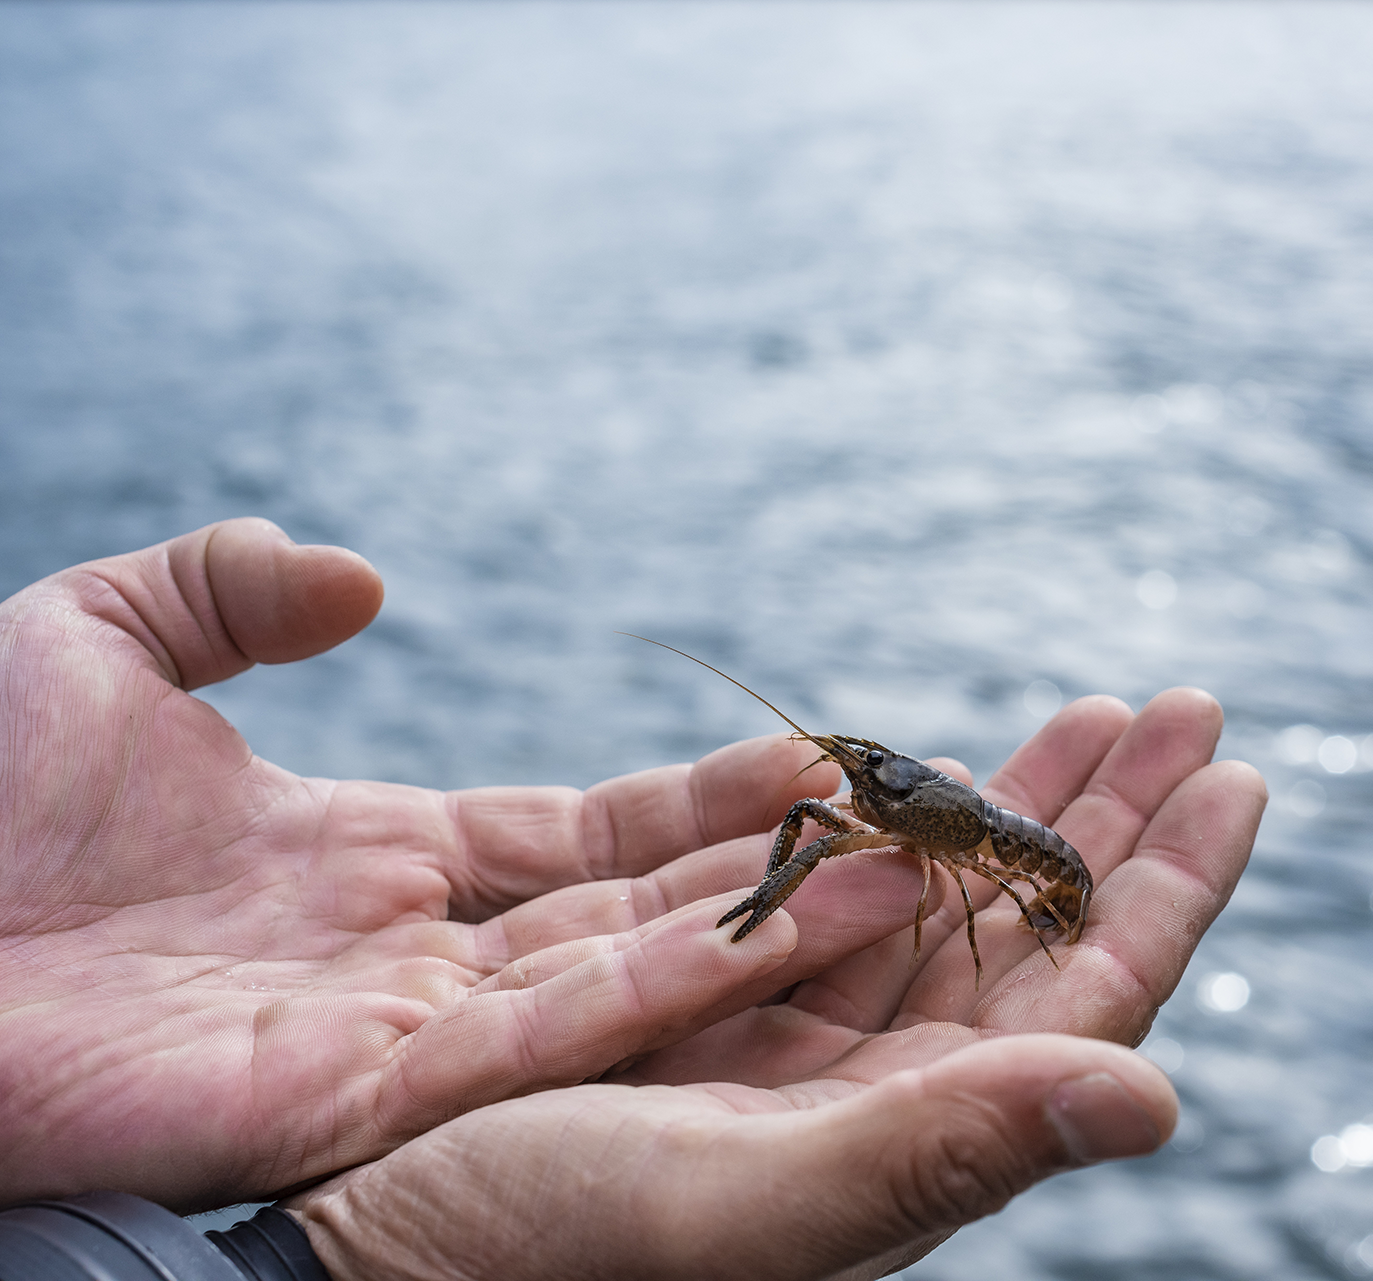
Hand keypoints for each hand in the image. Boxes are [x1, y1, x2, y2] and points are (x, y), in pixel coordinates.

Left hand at [0, 520, 930, 1209]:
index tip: (817, 761)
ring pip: (625, 981)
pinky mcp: (362, 1097)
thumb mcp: (89, 644)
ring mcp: (393, 1035)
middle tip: (914, 822)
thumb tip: (360, 579)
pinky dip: (675, 985)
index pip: (579, 837)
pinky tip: (786, 929)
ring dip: (770, 932)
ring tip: (907, 874)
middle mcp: (407, 960)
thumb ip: (224, 594)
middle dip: (776, 874)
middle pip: (633, 911)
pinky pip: (550, 1036)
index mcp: (364, 863)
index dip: (699, 805)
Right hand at [287, 686, 1266, 1279]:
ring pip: (952, 906)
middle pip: (1035, 935)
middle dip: (1112, 819)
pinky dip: (894, 824)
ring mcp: (802, 1038)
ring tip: (1092, 714)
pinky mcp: (719, 999)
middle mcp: (878, 1090)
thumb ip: (942, 1151)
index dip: (1169, 889)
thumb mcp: (735, 1201)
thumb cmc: (525, 1250)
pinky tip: (926, 769)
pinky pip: (840, 899)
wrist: (356, 1249)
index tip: (1236, 775)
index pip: (1087, 1001)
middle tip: (1185, 706)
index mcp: (912, 1143)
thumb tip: (1160, 1100)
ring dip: (1023, 807)